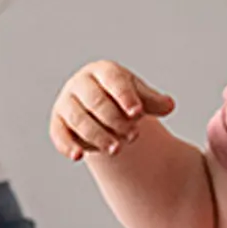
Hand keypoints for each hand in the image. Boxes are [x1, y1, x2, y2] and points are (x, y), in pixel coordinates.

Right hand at [50, 60, 174, 160]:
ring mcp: (66, 103)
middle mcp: (81, 84)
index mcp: (104, 71)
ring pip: (78, 119)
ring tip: (116, 150)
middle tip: (134, 137)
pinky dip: (67, 145)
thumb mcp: (141, 98)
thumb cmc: (123, 99)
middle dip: (115, 121)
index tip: (138, 113)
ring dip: (97, 135)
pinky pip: (59, 134)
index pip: (113, 80)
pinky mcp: (57, 123)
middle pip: (96, 101)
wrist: (101, 110)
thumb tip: (168, 106)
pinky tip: (78, 156)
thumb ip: (155, 102)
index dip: (125, 96)